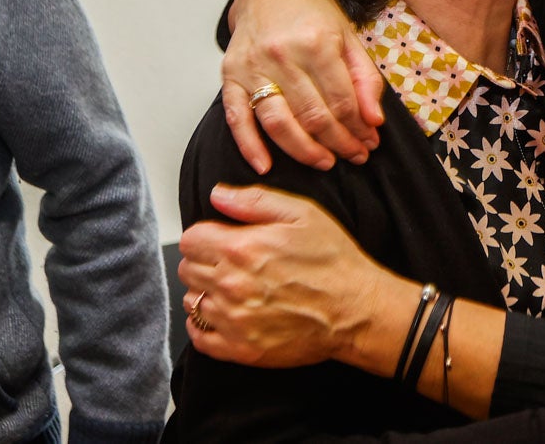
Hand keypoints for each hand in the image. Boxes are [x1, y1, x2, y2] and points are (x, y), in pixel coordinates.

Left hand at [178, 184, 393, 367]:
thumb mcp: (302, 214)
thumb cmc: (334, 261)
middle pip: (188, 270)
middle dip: (205, 262)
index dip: (205, 236)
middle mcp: (232, 285)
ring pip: (192, 302)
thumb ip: (254, 201)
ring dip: (207, 293)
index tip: (222, 240)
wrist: (356, 309)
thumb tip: (218, 195)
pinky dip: (204, 326)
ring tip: (235, 289)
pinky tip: (226, 315)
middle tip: (232, 263)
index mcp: (242, 249)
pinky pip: (199, 337)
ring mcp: (234, 320)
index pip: (190, 240)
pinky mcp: (241, 349)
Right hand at [222, 0, 385, 172]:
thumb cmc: (312, 13)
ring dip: (304, 152)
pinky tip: (265, 166)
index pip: (342, 101)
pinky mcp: (230, 76)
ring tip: (324, 163)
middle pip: (314, 117)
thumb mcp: (348, 38)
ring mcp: (252, 68)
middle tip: (353, 156)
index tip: (369, 142)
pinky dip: (249, 146)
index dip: (358, 129)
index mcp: (317, 44)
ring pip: (279, 124)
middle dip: (338, 144)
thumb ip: (365, 79)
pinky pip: (236, 118)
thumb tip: (374, 121)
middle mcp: (282, 56)